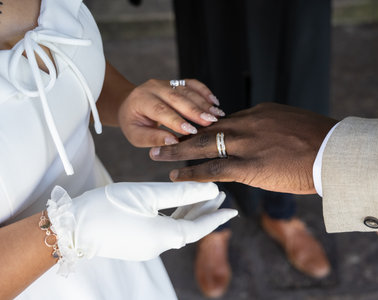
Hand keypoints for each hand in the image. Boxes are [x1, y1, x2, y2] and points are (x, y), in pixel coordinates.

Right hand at [46, 182, 236, 264]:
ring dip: (189, 211)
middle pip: (190, 227)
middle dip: (205, 210)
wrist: (70, 226)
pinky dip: (173, 215)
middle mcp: (158, 246)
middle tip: (219, 195)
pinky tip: (174, 204)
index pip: (200, 227)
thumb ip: (182, 192)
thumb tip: (211, 190)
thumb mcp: (148, 194)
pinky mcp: (135, 243)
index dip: (217, 216)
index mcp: (165, 236)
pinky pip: (163, 229)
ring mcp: (146, 246)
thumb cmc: (108, 207)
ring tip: (201, 196)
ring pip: (176, 227)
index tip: (233, 209)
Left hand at [118, 78, 224, 146]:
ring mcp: (166, 82)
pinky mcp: (176, 82)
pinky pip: (192, 84)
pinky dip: (204, 91)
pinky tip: (215, 102)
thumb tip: (173, 142)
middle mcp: (153, 87)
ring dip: (204, 102)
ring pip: (187, 90)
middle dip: (195, 110)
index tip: (191, 131)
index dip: (176, 120)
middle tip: (210, 121)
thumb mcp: (136, 136)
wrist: (130, 105)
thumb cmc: (134, 123)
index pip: (160, 110)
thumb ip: (153, 138)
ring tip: (217, 114)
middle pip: (177, 97)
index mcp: (141, 100)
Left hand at [150, 103, 337, 194]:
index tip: (192, 131)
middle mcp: (248, 124)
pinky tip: (176, 174)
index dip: (206, 127)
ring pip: (203, 145)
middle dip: (181, 132)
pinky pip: (213, 168)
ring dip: (178, 150)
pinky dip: (192, 171)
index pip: (226, 120)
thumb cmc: (322, 142)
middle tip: (161, 134)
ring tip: (158, 153)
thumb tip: (266, 140)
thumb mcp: (293, 125)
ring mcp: (246, 143)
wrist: (336, 153)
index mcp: (260, 112)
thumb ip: (273, 129)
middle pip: (206, 127)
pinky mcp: (249, 166)